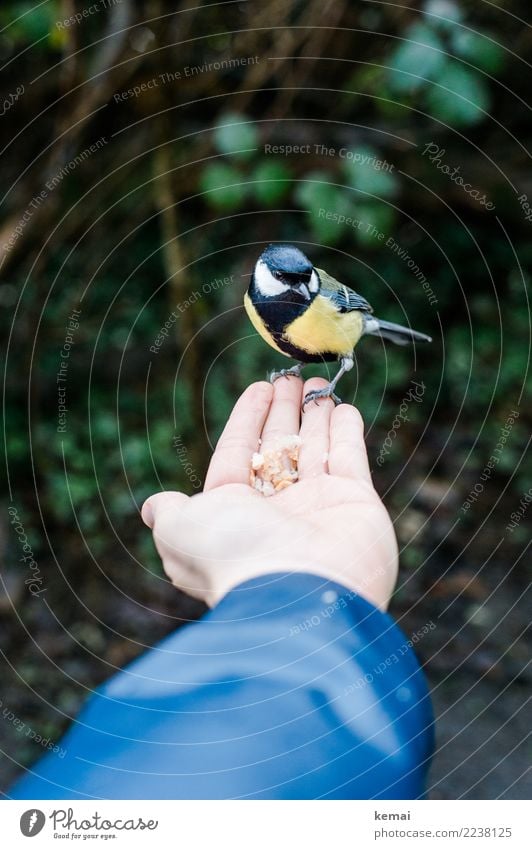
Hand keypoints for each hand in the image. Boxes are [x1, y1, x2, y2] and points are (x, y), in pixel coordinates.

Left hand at [142, 377, 397, 608]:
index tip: (259, 388)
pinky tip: (342, 406)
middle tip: (289, 378)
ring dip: (315, 415)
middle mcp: (278, 510)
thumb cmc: (236, 555)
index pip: (240, 453)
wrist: (300, 592)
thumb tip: (153, 509)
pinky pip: (349, 458)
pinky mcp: (356, 504)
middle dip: (283, 412)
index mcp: (237, 511)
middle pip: (279, 448)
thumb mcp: (182, 531)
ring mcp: (319, 507)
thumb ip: (171, 514)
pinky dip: (346, 432)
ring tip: (315, 383)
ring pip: (315, 449)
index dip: (248, 419)